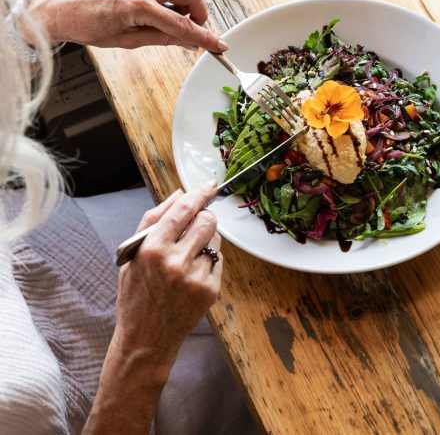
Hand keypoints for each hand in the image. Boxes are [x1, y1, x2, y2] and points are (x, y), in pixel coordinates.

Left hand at [26, 0, 227, 50]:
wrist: (57, 9)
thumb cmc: (87, 28)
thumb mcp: (127, 40)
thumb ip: (163, 38)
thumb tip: (189, 42)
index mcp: (137, 7)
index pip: (183, 25)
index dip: (205, 37)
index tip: (219, 45)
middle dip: (200, 13)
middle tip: (194, 27)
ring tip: (172, 14)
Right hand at [112, 183, 222, 369]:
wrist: (145, 340)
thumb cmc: (136, 294)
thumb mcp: (132, 255)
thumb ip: (154, 220)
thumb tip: (179, 194)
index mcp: (152, 250)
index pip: (183, 210)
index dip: (198, 194)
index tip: (209, 186)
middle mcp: (175, 262)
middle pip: (207, 220)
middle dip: (204, 217)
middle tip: (195, 225)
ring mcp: (195, 277)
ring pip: (216, 239)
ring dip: (207, 239)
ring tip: (189, 255)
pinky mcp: (210, 290)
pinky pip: (219, 260)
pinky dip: (209, 260)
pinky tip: (192, 274)